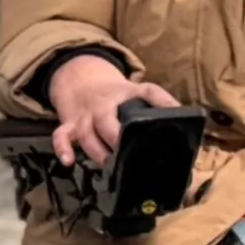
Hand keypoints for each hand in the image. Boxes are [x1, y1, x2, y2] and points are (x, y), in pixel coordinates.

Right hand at [44, 52, 187, 166]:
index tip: (173, 116)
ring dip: (97, 151)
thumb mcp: (139, 93)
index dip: (162, 102)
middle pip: (106, 119)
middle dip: (115, 137)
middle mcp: (104, 102)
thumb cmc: (117, 96)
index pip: (148, 92)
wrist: (81, 78)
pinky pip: (61, 135)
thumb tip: (183, 121)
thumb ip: (159, 105)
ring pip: (86, 133)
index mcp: (128, 93)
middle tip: (126, 154)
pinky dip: (62, 148)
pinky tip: (68, 161)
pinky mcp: (70, 124)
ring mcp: (85, 114)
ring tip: (110, 166)